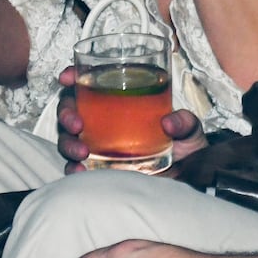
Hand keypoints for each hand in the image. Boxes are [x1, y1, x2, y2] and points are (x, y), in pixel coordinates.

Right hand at [56, 65, 207, 172]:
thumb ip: (184, 122)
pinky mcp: (98, 167)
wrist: (187, 181)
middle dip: (66, 112)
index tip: (67, 77)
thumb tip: (168, 122)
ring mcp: (99, 143)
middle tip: (76, 123)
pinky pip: (76, 166)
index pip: (92, 81)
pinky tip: (79, 170)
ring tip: (81, 151)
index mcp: (121, 99)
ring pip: (69, 137)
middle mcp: (104, 119)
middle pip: (72, 107)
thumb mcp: (190, 129)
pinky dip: (73, 168)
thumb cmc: (186, 147)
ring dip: (68, 142)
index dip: (74, 76)